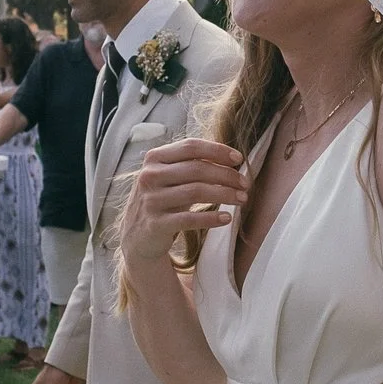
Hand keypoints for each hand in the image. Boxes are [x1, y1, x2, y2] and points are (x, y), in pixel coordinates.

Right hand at [124, 139, 249, 263]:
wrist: (137, 237)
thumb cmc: (162, 200)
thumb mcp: (169, 177)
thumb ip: (191, 164)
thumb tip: (231, 159)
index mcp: (154, 158)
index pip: (191, 146)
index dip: (217, 151)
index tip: (239, 158)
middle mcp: (150, 176)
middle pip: (197, 169)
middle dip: (227, 175)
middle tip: (246, 184)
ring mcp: (151, 200)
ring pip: (196, 192)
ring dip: (225, 194)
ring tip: (242, 199)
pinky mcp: (156, 224)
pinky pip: (189, 219)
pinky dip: (211, 218)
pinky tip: (227, 218)